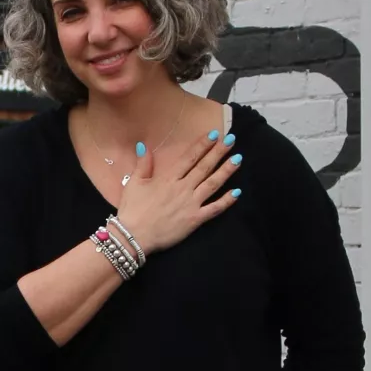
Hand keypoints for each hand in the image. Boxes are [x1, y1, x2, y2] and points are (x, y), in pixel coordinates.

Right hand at [113, 126, 241, 254]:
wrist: (134, 236)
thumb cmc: (132, 210)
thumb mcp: (134, 183)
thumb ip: (142, 164)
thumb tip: (143, 145)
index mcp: (168, 179)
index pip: (189, 158)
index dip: (202, 145)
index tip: (213, 134)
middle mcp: (183, 188)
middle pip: (204, 167)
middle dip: (218, 153)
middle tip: (231, 140)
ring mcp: (191, 204)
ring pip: (212, 184)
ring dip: (226, 171)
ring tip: (238, 159)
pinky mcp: (195, 220)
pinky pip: (214, 209)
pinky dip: (227, 201)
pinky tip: (237, 192)